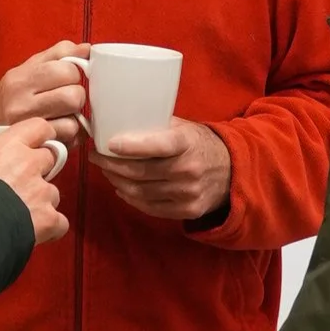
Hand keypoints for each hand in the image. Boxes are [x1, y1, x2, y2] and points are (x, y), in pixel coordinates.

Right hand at [0, 39, 88, 144]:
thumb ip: (59, 53)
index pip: (66, 71)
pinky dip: (70, 135)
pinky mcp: (36, 145)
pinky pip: (68, 141)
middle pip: (73, 97)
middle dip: (77, 96)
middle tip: (67, 97)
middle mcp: (22, 104)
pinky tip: (60, 128)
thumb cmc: (13, 91)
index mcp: (23, 78)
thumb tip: (87, 49)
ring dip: (74, 119)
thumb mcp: (30, 65)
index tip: (66, 78)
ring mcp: (28, 128)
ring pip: (73, 123)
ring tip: (63, 114)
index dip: (73, 74)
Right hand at [0, 116, 68, 244]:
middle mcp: (30, 165)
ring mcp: (43, 193)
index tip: (33, 144)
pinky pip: (60, 221)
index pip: (39, 127)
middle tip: (21, 182)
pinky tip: (35, 231)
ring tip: (22, 211)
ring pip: (53, 192)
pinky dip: (51, 227)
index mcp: (8, 147)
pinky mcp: (49, 220)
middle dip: (39, 169)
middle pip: (50, 159)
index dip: (39, 136)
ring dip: (42, 200)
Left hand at [93, 118, 232, 223]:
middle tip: (96, 156)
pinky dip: (130, 197)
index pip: (156, 146)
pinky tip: (121, 187)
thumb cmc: (200, 144)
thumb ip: (156, 126)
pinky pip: (149, 207)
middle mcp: (188, 170)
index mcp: (187, 144)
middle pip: (140, 172)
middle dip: (111, 165)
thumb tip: (119, 120)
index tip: (108, 143)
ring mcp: (187, 194)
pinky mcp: (187, 210)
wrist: (233, 172)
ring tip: (106, 171)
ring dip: (117, 181)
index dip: (130, 146)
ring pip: (140, 191)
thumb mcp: (184, 128)